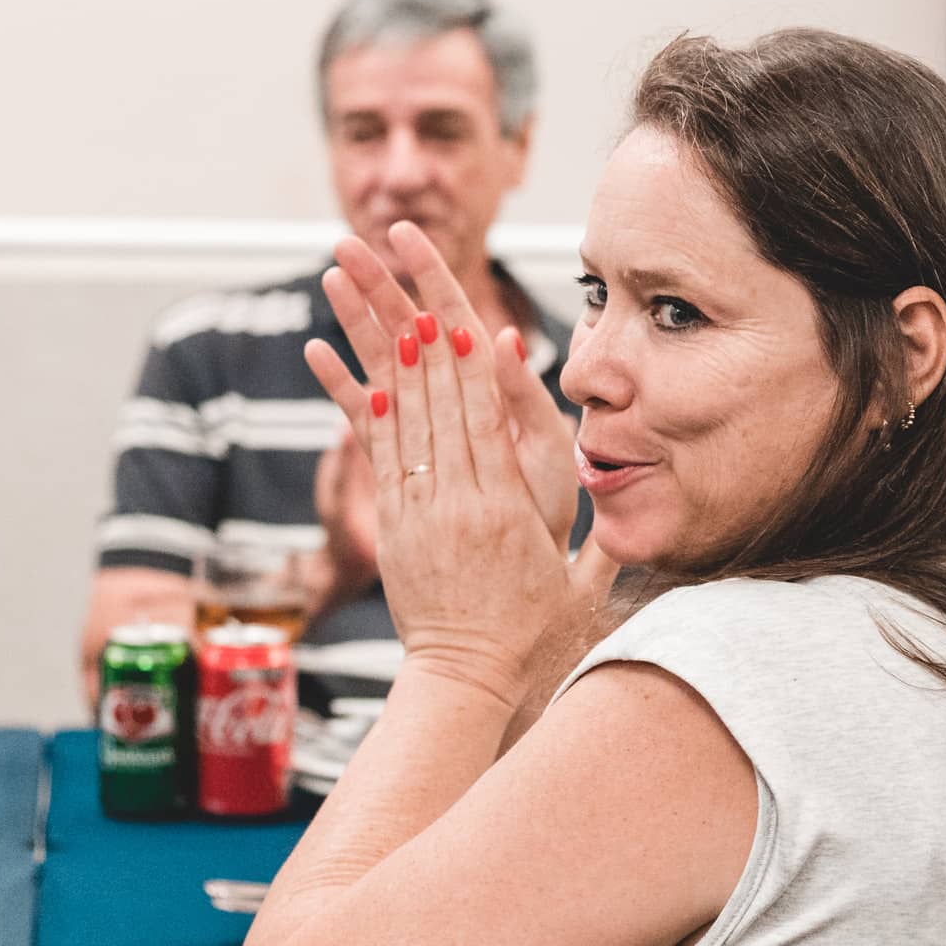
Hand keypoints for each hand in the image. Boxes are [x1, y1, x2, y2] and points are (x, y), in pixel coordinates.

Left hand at [302, 224, 609, 709]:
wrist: (468, 682)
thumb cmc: (536, 635)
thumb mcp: (582, 586)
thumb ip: (603, 537)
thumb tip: (617, 492)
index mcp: (506, 510)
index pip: (482, 418)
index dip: (462, 358)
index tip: (446, 304)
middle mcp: (455, 501)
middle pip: (433, 398)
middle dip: (408, 322)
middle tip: (383, 263)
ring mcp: (417, 510)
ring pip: (394, 412)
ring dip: (368, 342)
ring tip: (347, 283)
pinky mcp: (392, 523)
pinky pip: (371, 448)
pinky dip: (352, 398)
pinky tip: (328, 354)